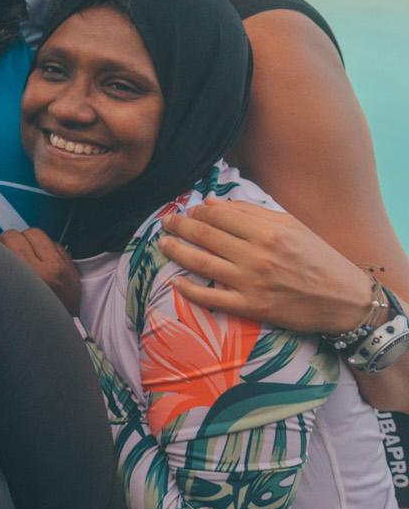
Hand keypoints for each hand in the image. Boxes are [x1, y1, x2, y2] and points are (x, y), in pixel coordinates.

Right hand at [0, 228, 81, 315]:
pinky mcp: (71, 265)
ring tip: (22, 253)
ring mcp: (62, 266)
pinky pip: (52, 242)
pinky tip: (39, 259)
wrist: (60, 337)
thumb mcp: (8, 301)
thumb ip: (0, 273)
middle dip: (7, 241)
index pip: (4, 243)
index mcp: (30, 278)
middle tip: (4, 253)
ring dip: (25, 239)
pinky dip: (43, 247)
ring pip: (35, 233)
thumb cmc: (27, 322)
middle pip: (17, 235)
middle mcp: (48, 269)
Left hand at [158, 201, 374, 334]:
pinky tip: (176, 282)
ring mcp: (251, 283)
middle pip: (204, 235)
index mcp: (267, 232)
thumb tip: (211, 201)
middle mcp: (256, 256)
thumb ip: (251, 211)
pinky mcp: (250, 307)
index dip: (197, 211)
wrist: (345, 299)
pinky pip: (210, 297)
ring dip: (175, 251)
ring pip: (200, 263)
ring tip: (163, 244)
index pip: (217, 215)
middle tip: (166, 222)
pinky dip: (188, 290)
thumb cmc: (318, 258)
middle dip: (179, 226)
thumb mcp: (291, 225)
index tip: (190, 210)